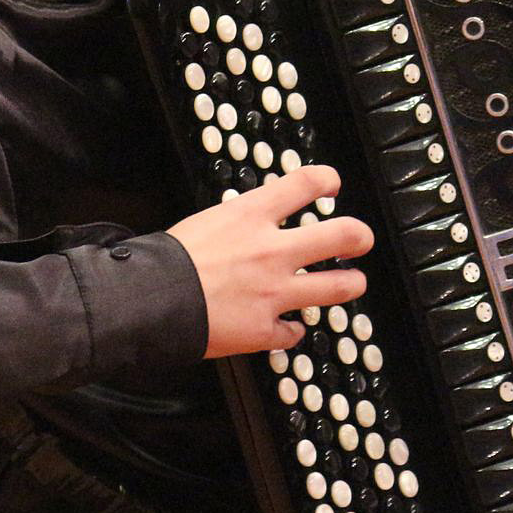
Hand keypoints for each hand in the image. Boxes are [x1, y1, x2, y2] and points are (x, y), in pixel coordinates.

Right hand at [168, 165, 374, 357]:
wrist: (151, 300)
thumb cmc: (168, 261)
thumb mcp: (207, 222)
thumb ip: (238, 224)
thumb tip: (252, 226)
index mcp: (251, 217)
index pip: (304, 184)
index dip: (326, 180)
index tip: (332, 184)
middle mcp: (272, 252)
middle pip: (341, 236)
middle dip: (359, 237)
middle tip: (362, 239)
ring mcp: (275, 292)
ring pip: (337, 288)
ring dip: (350, 284)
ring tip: (354, 283)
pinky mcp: (266, 329)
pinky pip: (294, 331)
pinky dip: (291, 330)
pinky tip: (290, 328)